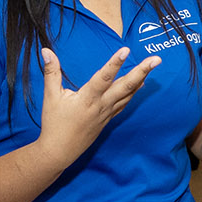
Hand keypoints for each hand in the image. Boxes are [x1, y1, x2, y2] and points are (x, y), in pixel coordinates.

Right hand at [36, 46, 158, 166]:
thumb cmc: (54, 123)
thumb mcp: (50, 96)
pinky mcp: (107, 119)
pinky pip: (124, 103)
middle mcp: (101, 105)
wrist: (59, 151)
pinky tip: (140, 84)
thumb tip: (46, 50)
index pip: (104, 77)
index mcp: (87, 98)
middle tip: (156, 59)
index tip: (126, 50)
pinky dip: (133, 92)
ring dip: (141, 79)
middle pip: (125, 86)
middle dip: (141, 71)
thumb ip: (51, 72)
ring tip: (153, 65)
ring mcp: (106, 113)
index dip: (114, 63)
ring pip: (128, 94)